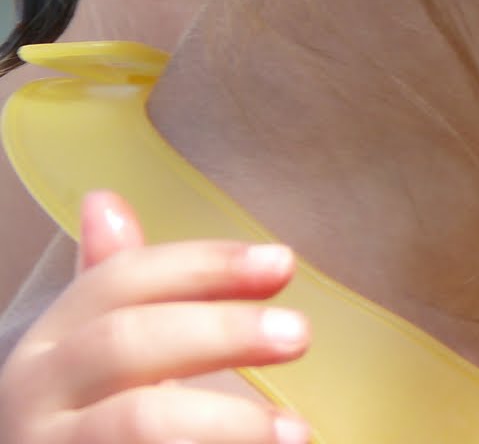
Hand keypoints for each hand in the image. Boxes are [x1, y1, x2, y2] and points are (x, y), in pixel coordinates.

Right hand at [0, 191, 309, 443]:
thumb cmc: (90, 427)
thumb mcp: (97, 356)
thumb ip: (117, 291)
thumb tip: (103, 201)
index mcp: (49, 347)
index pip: (120, 281)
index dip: (204, 265)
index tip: (283, 262)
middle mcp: (34, 397)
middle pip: (127, 342)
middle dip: (221, 331)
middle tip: (299, 335)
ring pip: (137, 422)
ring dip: (225, 420)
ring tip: (295, 430)